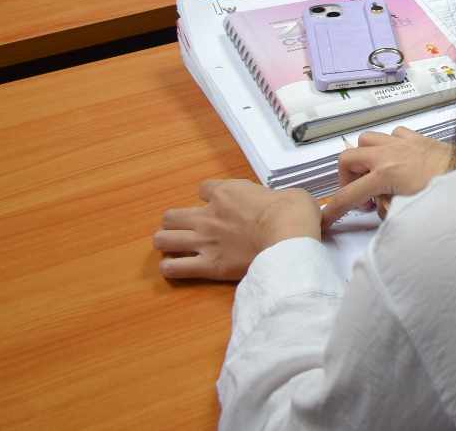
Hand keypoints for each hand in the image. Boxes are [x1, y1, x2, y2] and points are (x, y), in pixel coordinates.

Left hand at [153, 179, 320, 280]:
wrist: (288, 237)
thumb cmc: (292, 212)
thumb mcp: (289, 194)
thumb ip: (275, 199)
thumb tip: (286, 207)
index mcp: (227, 193)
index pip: (203, 188)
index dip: (210, 195)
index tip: (220, 203)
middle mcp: (208, 216)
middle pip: (171, 216)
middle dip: (177, 222)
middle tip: (191, 228)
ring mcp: (203, 241)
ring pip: (163, 239)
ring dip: (168, 243)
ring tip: (177, 248)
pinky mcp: (206, 265)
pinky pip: (174, 268)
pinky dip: (172, 268)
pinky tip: (178, 267)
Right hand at [321, 127, 455, 225]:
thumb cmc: (443, 194)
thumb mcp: (408, 210)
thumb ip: (386, 209)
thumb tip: (379, 205)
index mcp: (385, 174)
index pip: (348, 195)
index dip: (333, 210)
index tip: (326, 220)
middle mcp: (389, 154)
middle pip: (347, 158)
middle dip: (347, 179)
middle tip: (360, 196)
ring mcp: (403, 142)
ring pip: (367, 140)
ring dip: (364, 158)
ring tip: (375, 177)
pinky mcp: (418, 138)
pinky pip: (393, 134)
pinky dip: (389, 145)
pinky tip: (398, 161)